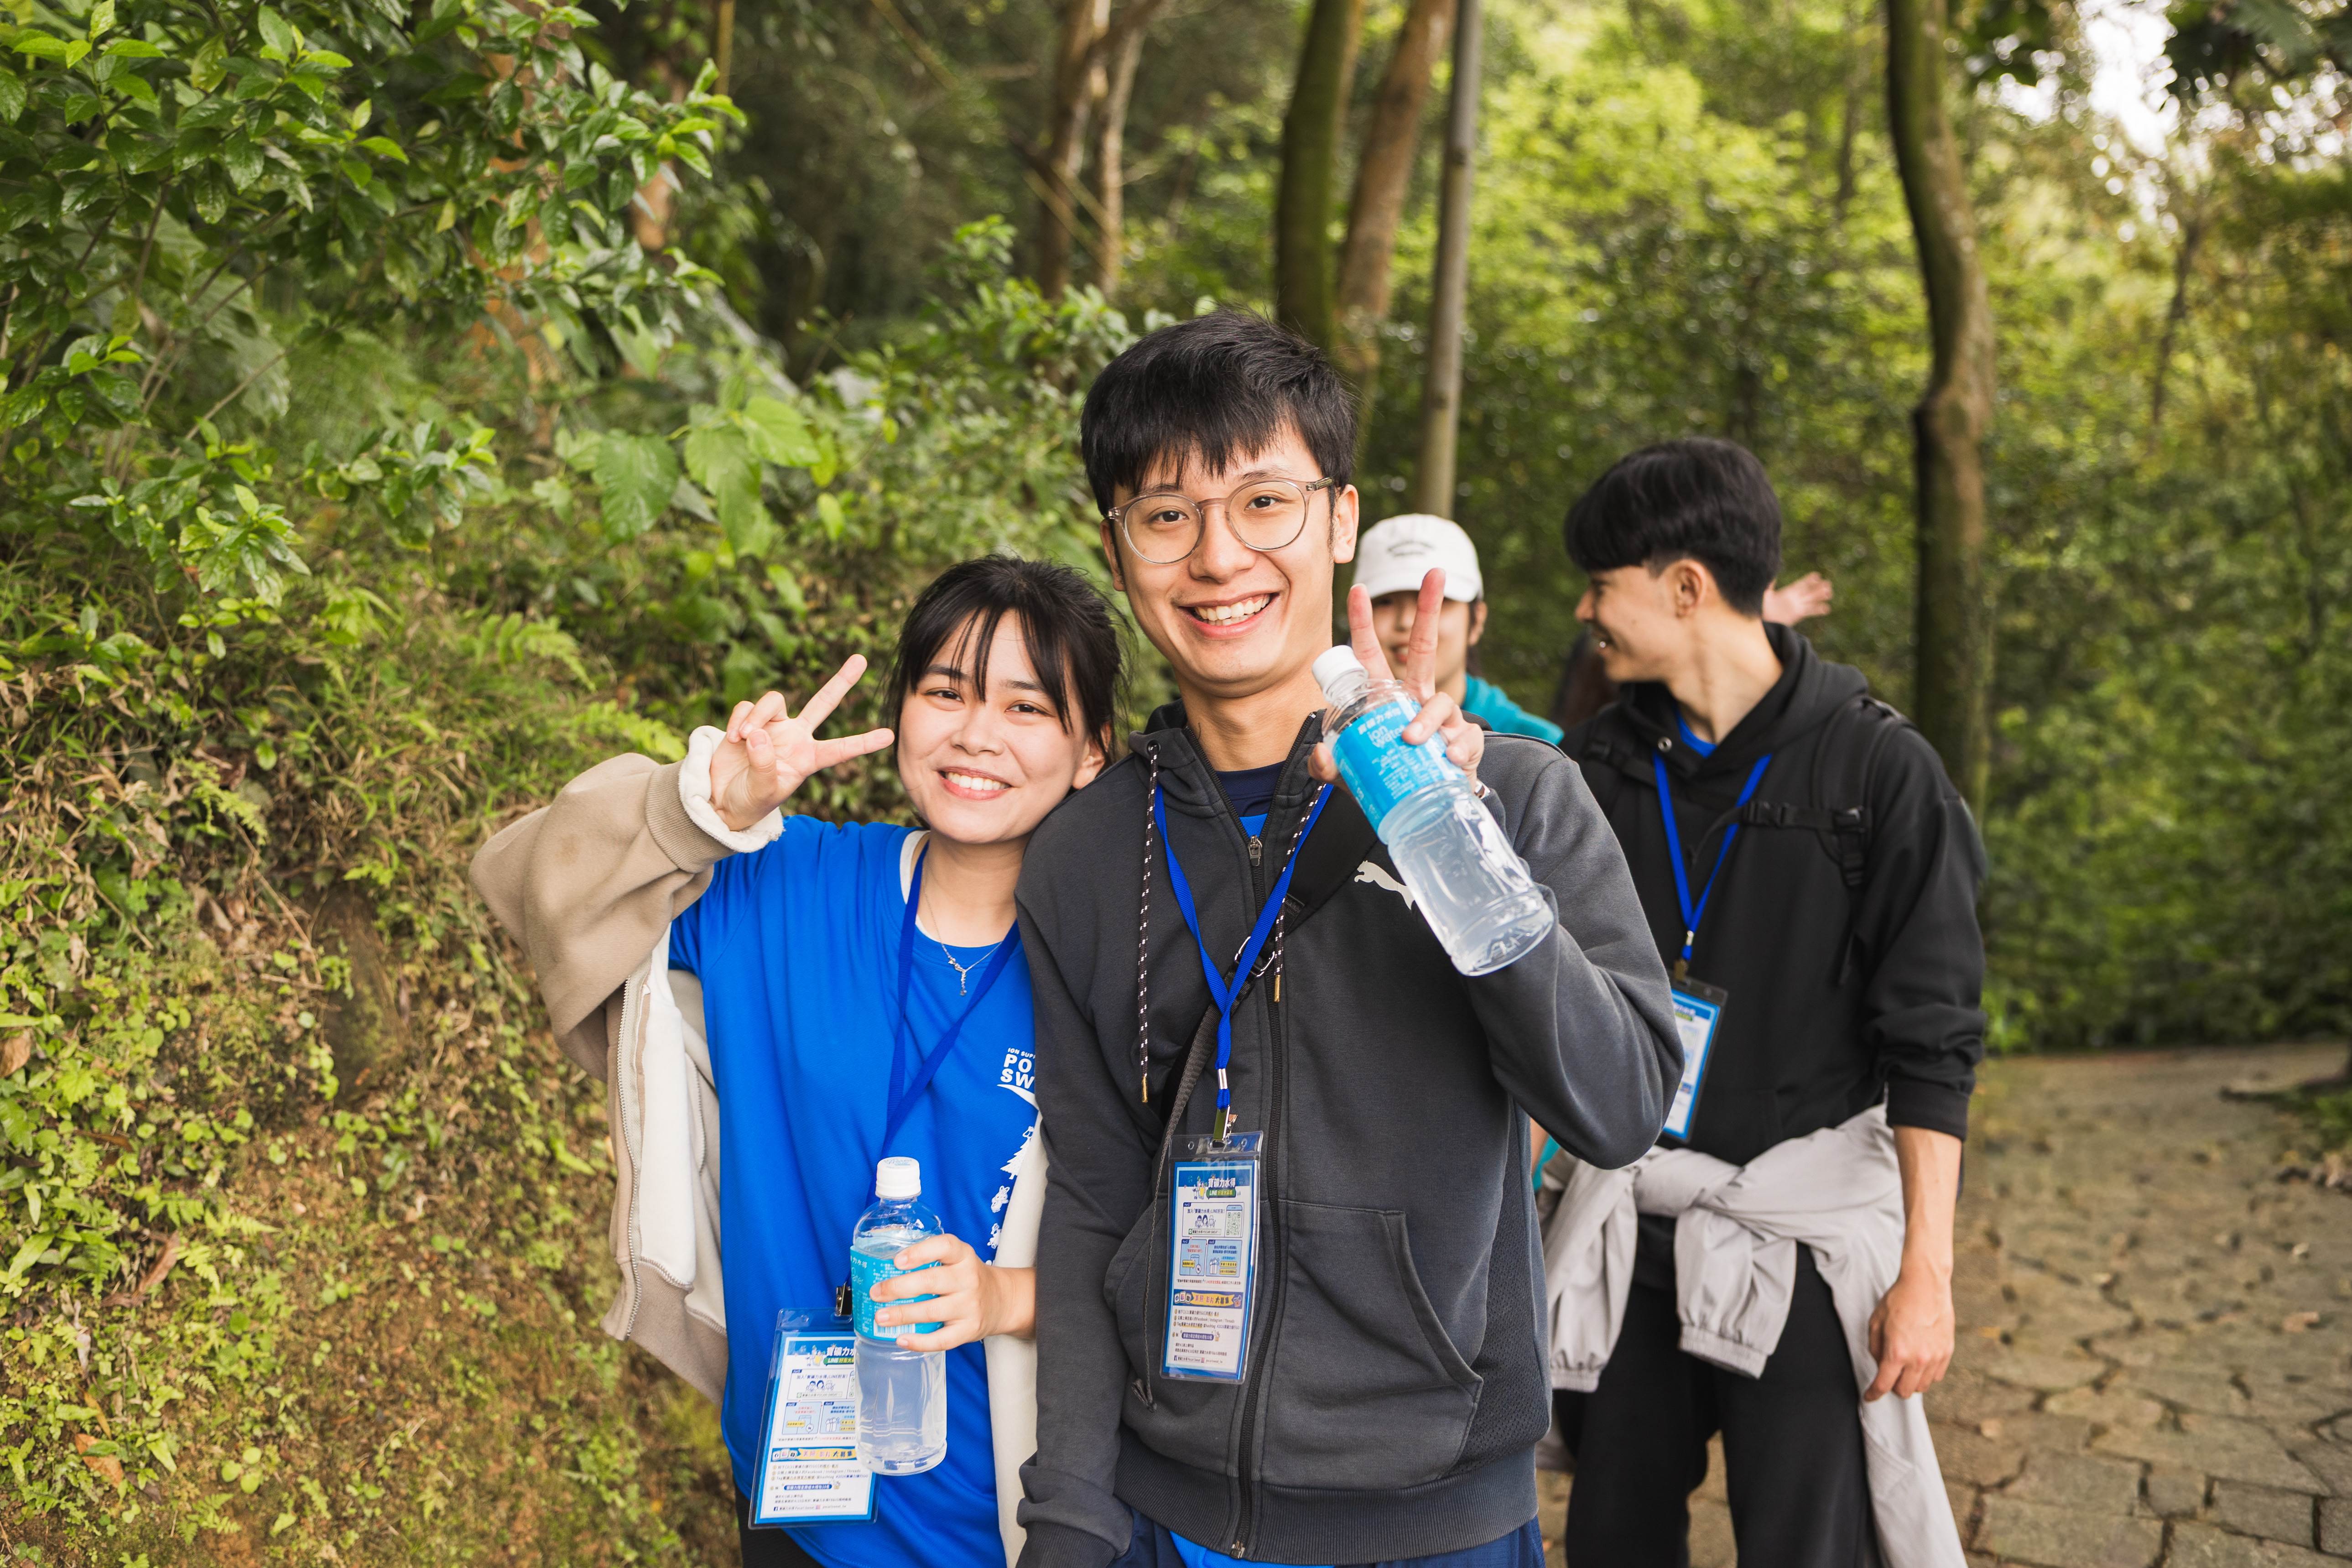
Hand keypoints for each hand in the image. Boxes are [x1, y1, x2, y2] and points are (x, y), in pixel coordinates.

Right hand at [710, 655, 894, 831]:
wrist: (722, 799)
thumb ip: (764, 765)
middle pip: (824, 702)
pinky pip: (747, 707)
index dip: (863, 742)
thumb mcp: (763, 792)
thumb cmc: (750, 801)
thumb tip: (758, 734)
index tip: (889, 736)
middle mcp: (796, 737)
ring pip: (774, 700)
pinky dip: (739, 719)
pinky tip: (734, 737)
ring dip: (757, 716)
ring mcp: (773, 726)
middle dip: (841, 681)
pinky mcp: (748, 720)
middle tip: (861, 658)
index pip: (840, 749)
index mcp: (809, 758)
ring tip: (743, 737)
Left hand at [869, 1234, 1034, 1350]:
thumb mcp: (957, 1260)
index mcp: (963, 1256)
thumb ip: (929, 1261)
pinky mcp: (969, 1329)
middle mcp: (969, 1278)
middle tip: (876, 1293)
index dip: (920, 1252)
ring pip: (932, 1311)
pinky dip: (919, 1341)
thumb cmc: (966, 1278)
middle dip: (899, 1287)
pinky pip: (942, 1339)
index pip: (945, 1246)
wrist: (1001, 1300)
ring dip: (902, 1314)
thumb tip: (882, 1270)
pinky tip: (901, 1339)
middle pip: (931, 1281)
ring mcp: (970, 1306)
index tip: (897, 1260)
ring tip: (880, 1317)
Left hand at [1311, 570, 1483, 790]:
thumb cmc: (1388, 778)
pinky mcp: (1465, 744)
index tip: (1358, 590)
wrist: (1426, 808)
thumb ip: (1327, 765)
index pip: (1372, 655)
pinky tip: (1448, 760)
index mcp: (1386, 698)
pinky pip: (1463, 740)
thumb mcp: (1350, 773)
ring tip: (1411, 740)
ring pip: (1438, 703)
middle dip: (1430, 608)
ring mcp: (1444, 720)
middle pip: (1424, 647)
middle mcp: (1416, 699)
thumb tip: (1322, 754)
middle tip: (1435, 572)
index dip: (1364, 624)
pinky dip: (1455, 750)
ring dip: (1425, 720)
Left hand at [1762, 571, 1833, 625]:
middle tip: (1828, 583)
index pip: (1801, 583)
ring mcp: (1798, 606)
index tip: (1817, 576)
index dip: (1809, 580)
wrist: (1764, 619)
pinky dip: (1818, 610)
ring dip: (1820, 597)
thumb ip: (1769, 586)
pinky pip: (1810, 612)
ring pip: (1811, 600)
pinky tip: (1827, 608)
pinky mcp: (1798, 615)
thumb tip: (1769, 576)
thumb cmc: (1763, 606)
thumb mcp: (1765, 595)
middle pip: (1809, 591)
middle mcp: (1795, 597)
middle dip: (1818, 587)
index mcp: (1789, 591)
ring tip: (1829, 593)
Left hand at [1864, 1259, 1954, 1399]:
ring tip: (1904, 1368)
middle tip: (1888, 1376)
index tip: (1868, 1397)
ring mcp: (1935, 1357)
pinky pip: (1936, 1376)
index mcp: (1896, 1353)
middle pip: (1904, 1391)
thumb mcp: (1875, 1323)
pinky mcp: (1947, 1352)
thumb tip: (1881, 1366)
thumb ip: (1876, 1349)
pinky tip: (1919, 1362)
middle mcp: (1918, 1359)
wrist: (1925, 1285)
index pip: (1883, 1385)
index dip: (1873, 1394)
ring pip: (1922, 1387)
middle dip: (1893, 1387)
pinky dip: (1926, 1375)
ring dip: (1911, 1382)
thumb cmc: (1897, 1301)